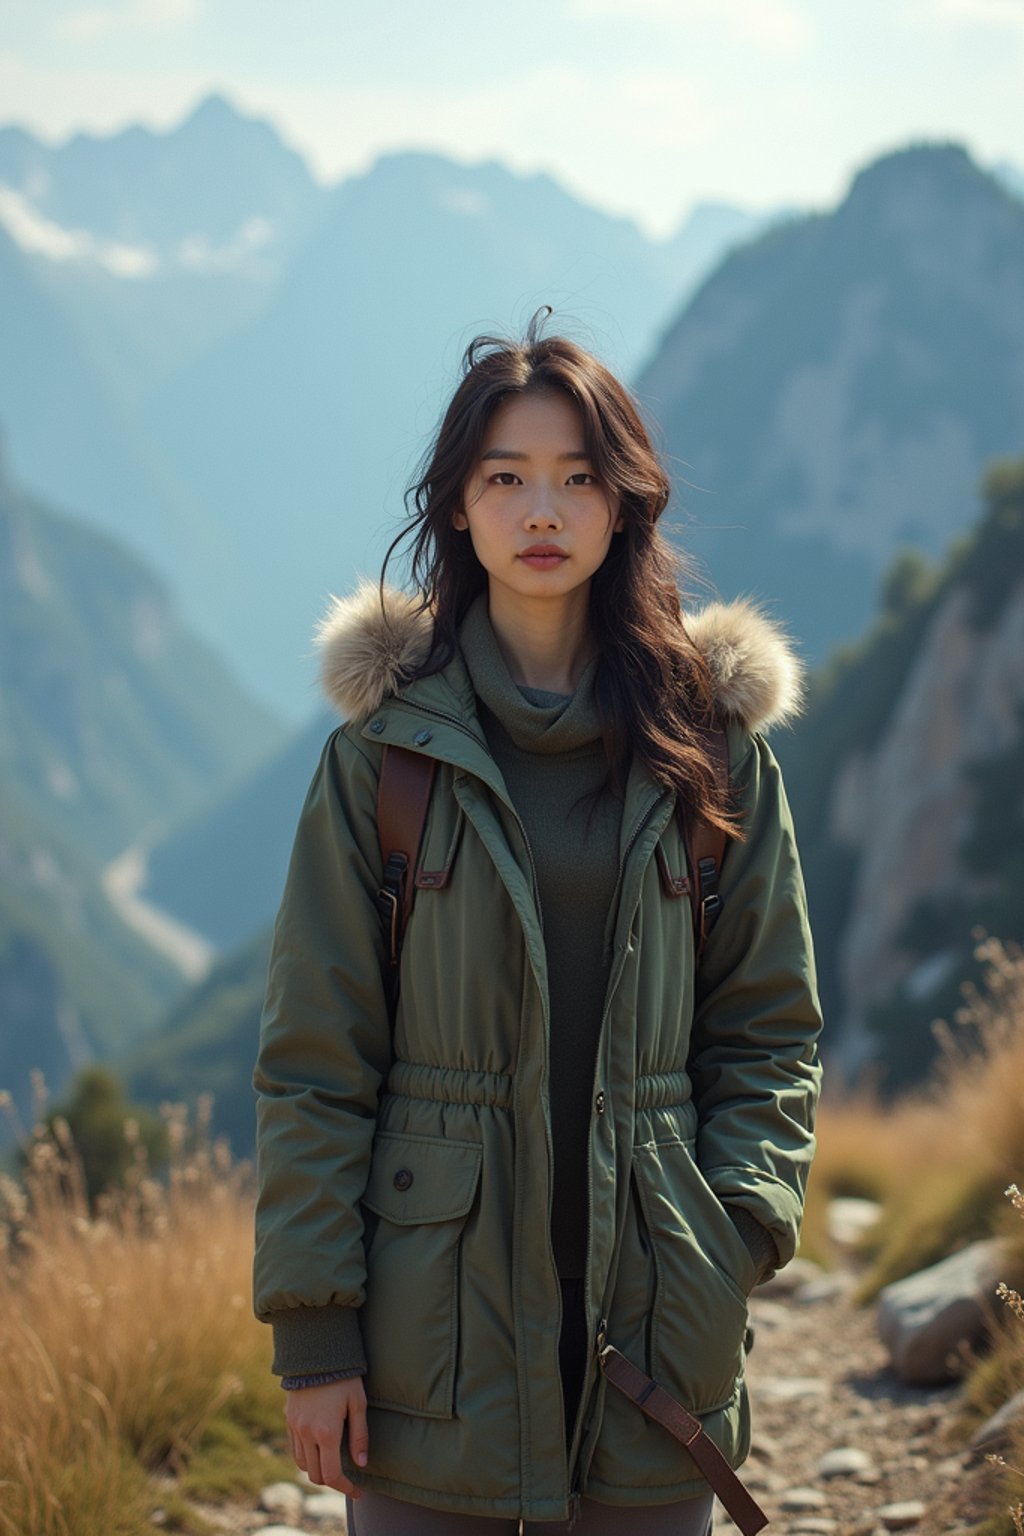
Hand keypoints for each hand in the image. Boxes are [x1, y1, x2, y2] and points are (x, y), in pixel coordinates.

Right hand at [285, 1375, 368, 1495]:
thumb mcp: (358, 1403)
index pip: (332, 1474)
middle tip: (348, 1478)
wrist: (316, 1351)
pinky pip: (295, 1449)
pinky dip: (306, 1457)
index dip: (346, 1488)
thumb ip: (360, 1435)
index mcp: (326, 1432)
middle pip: (315, 1474)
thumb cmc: (343, 1376)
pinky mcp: (289, 1419)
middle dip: (332, 1481)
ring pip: (302, 1464)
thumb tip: (361, 1463)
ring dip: (317, 1469)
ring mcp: (295, 1427)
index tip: (358, 1492)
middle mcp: (307, 1433)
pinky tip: (319, 1450)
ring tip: (334, 1463)